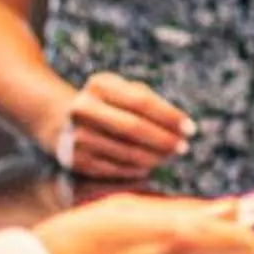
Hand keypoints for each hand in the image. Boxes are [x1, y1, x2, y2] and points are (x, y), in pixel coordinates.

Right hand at [40, 73, 192, 182]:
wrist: (61, 122)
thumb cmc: (108, 105)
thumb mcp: (124, 92)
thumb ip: (152, 103)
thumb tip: (181, 127)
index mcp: (99, 84)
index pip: (142, 102)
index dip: (170, 117)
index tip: (192, 129)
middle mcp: (83, 107)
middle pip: (134, 127)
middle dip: (164, 140)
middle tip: (184, 148)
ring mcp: (77, 135)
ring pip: (127, 152)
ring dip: (155, 157)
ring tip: (168, 156)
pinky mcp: (76, 160)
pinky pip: (117, 169)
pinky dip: (137, 169)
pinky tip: (148, 166)